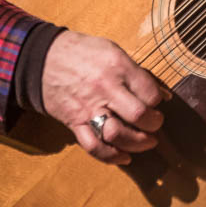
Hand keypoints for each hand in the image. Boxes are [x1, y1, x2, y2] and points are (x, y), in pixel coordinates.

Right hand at [41, 31, 167, 165]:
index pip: (149, 91)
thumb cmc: (82, 51)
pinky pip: (94, 146)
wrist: (42, 58)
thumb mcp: (112, 50)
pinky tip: (124, 156)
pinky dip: (112, 156)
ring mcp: (88, 107)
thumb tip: (163, 94)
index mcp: (117, 66)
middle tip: (155, 124)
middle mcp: (104, 88)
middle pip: (138, 115)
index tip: (157, 103)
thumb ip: (137, 72)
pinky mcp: (74, 122)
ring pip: (117, 134)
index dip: (158, 100)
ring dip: (138, 143)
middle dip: (154, 124)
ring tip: (147, 141)